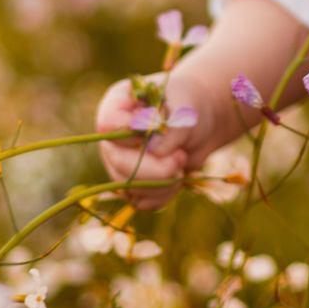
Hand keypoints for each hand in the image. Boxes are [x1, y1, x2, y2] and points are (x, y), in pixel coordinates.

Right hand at [94, 72, 218, 210]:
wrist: (199, 124)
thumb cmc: (188, 105)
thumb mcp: (184, 108)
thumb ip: (169, 127)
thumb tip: (155, 150)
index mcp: (117, 106)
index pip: (109, 125)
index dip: (133, 135)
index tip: (161, 131)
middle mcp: (112, 137)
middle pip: (118, 162)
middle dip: (155, 167)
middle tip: (180, 157)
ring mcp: (119, 162)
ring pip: (129, 187)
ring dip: (163, 182)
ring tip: (181, 162)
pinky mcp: (131, 184)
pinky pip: (140, 202)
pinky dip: (162, 196)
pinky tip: (176, 178)